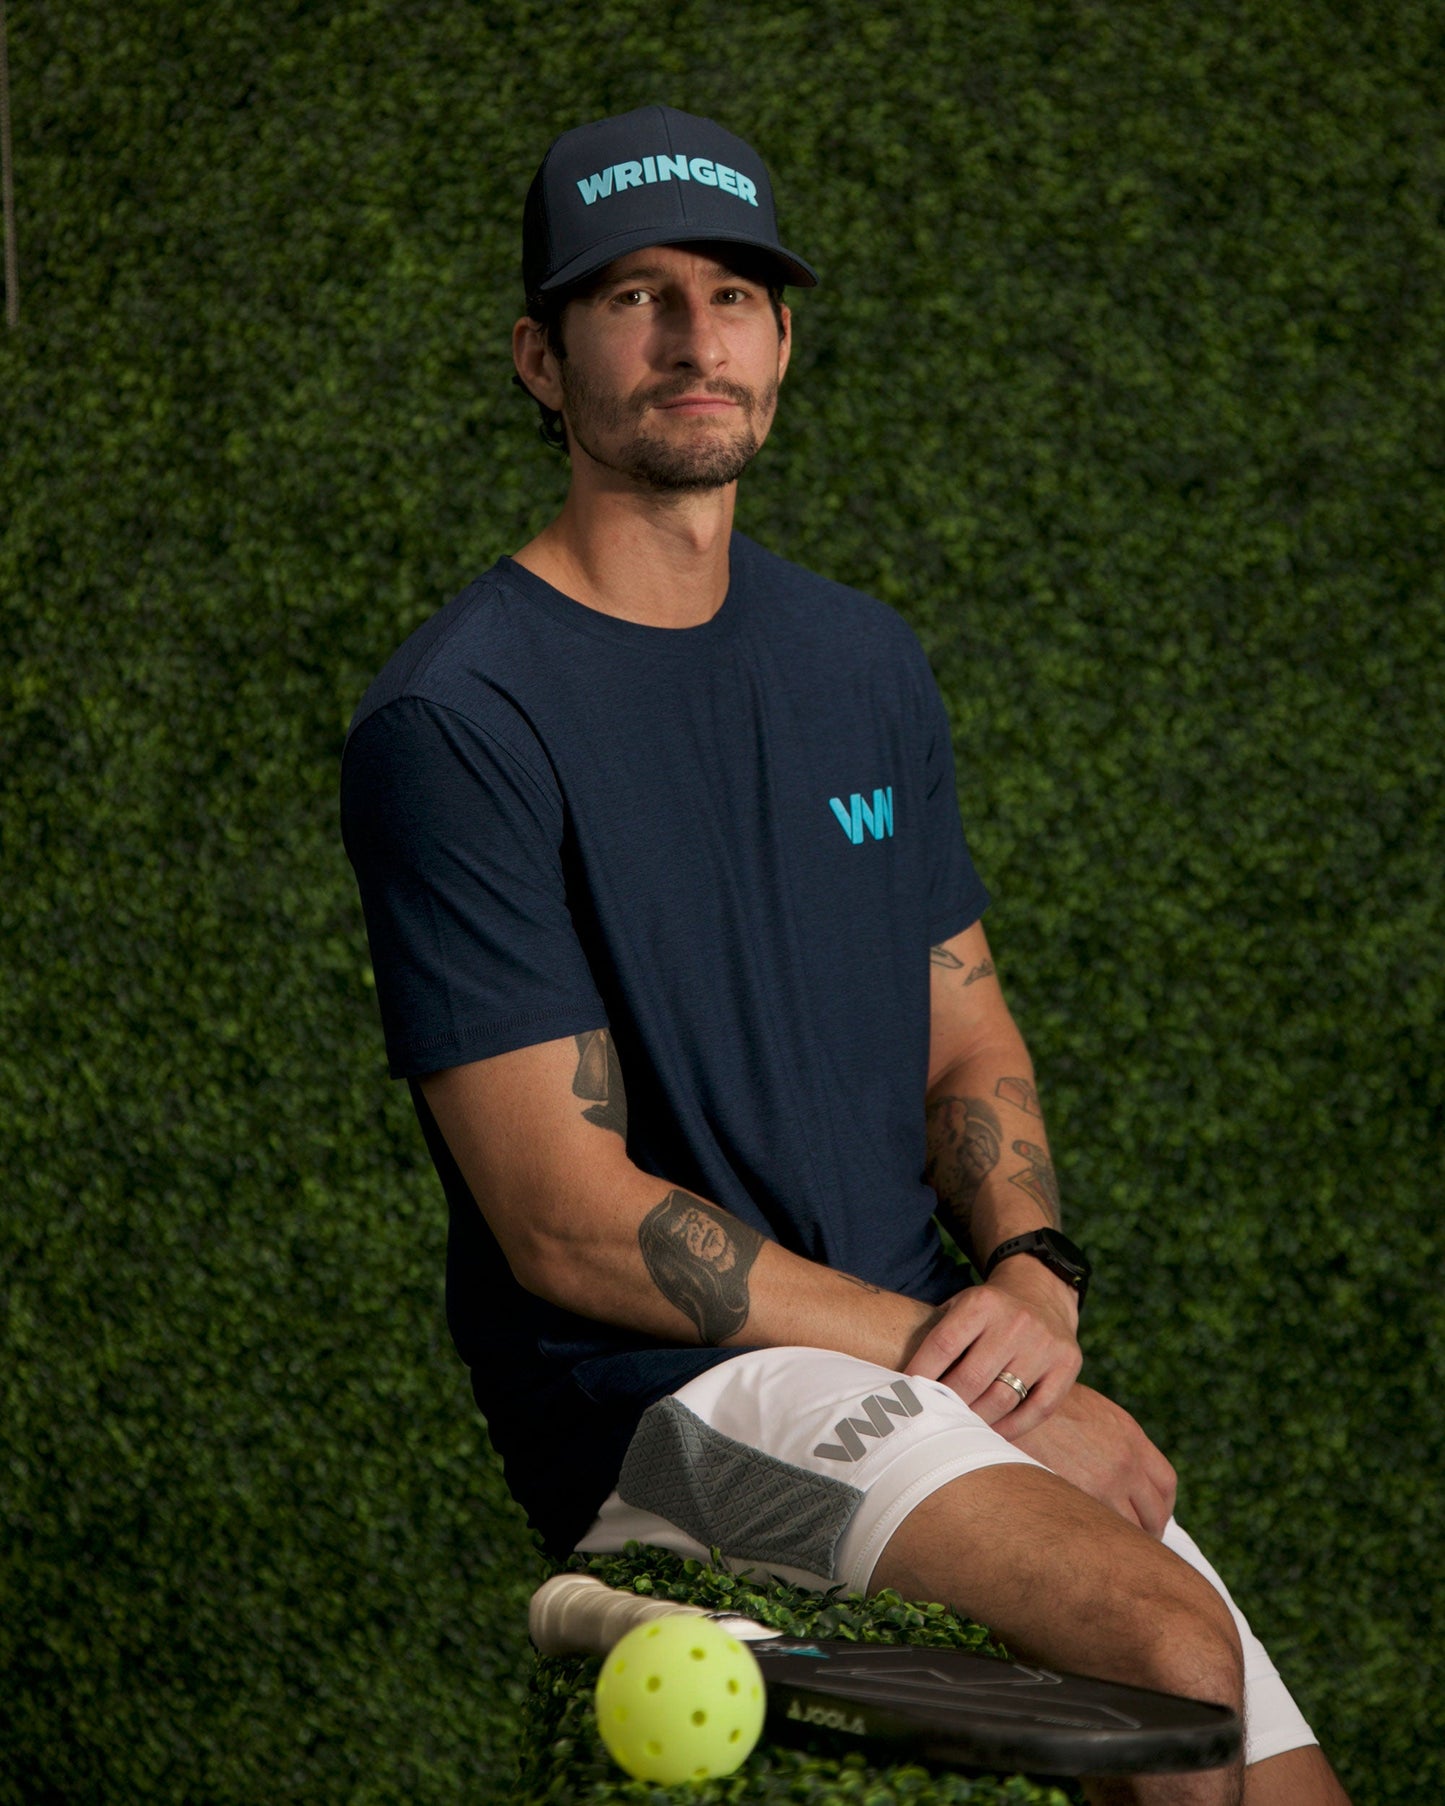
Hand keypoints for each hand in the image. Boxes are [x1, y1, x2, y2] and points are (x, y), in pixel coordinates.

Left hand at [904, 1257, 1081, 1438]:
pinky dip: (1012, 1428)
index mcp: (982, 1303)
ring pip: (1003, 1399)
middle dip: (947, 1404)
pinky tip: (993, 1432)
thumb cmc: (988, 1310)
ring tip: (959, 1429)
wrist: (1041, 1293)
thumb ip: (937, 1335)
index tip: (904, 1395)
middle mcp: (1015, 1322)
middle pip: (971, 1379)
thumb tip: (900, 1382)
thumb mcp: (961, 1305)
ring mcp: (1044, 1344)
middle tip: (932, 1420)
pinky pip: (1037, 1410)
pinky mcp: (1067, 1364)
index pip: (943, 1344)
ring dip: (976, 1420)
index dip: (921, 1374)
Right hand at [1012, 1383, 1177, 1536]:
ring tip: (1105, 1550)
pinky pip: (1102, 1531)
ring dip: (1123, 1543)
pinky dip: (1099, 1542)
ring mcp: (1105, 1482)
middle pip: (1156, 1512)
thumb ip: (1110, 1437)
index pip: (1165, 1483)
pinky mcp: (1078, 1496)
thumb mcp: (1088, 1410)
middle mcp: (1126, 1461)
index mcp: (1130, 1436)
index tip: (1149, 1518)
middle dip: (1148, 1530)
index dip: (1160, 1506)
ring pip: (1132, 1530)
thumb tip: (1113, 1462)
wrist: (1012, 1397)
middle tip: (1131, 1544)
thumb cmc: (1041, 1402)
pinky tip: (1083, 1543)